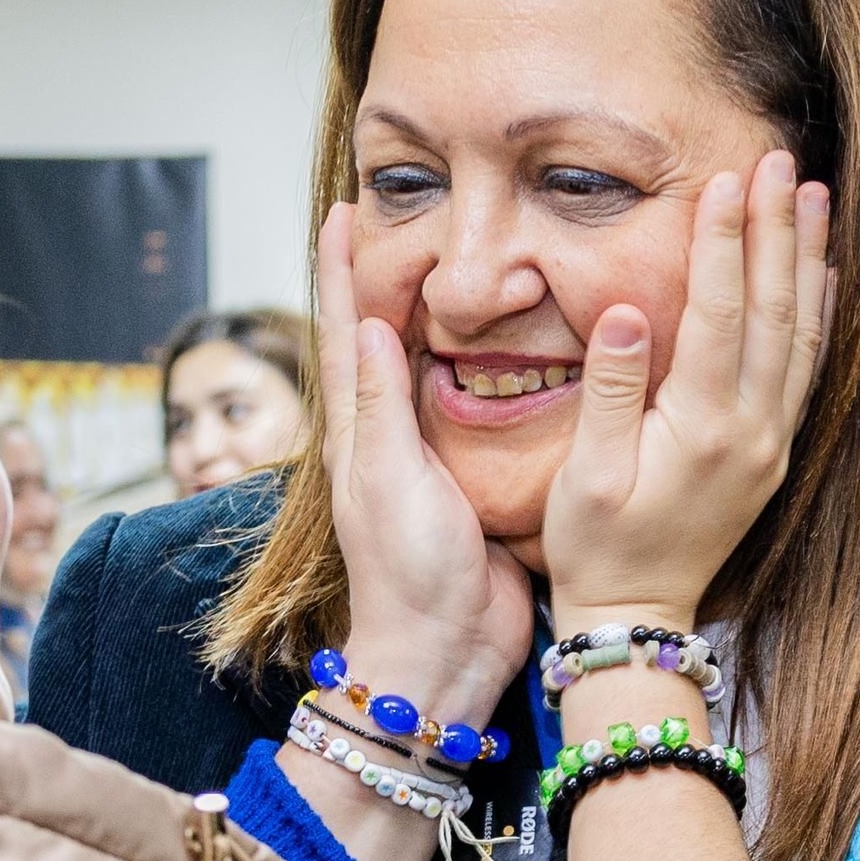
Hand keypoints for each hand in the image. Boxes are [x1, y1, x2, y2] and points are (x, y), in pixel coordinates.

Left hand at [317, 199, 530, 726]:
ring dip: (442, 313)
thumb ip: (384, 401)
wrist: (447, 652)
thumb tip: (364, 319)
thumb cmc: (409, 572)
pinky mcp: (477, 480)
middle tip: (405, 214)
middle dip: (389, 274)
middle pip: (383, 336)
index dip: (341, 267)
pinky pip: (483, 408)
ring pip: (436, 367)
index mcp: (360, 429)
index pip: (343, 327)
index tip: (343, 208)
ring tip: (463, 260)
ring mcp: (434, 458)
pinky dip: (493, 367)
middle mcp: (391, 435)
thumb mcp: (391, 476)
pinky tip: (518, 345)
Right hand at [541, 152, 833, 631]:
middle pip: (774, 310)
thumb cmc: (596, 547)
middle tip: (779, 162)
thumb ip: (611, 391)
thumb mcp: (586, 475)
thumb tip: (625, 313)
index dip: (723, 243)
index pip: (721, 314)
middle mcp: (752, 430)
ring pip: (802, 333)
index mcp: (703, 429)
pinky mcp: (773, 452)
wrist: (636, 616)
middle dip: (776, 229)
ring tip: (813, 195)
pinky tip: (823, 272)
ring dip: (807, 259)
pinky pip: (807, 369)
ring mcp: (770, 442)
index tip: (725, 180)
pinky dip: (819, 313)